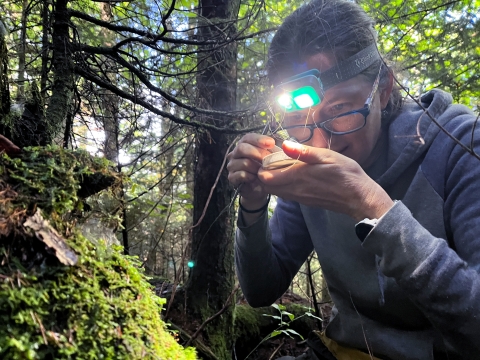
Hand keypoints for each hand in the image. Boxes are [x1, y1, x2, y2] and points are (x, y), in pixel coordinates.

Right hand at [227, 133, 274, 208]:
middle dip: (258, 153)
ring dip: (256, 168)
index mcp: (245, 145)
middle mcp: (235, 153)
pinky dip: (251, 177)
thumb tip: (285, 145)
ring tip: (263, 172)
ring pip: (244, 163)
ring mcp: (232, 165)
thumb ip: (274, 151)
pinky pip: (241, 175)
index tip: (271, 143)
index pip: (248, 137)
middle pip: (242, 148)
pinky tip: (256, 179)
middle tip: (268, 160)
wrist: (259, 188)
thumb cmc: (265, 170)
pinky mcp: (231, 177)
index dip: (259, 139)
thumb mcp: (272, 159)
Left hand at [258, 141, 393, 220]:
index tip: (268, 155)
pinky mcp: (305, 201)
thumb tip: (284, 145)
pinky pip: (286, 194)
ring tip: (282, 165)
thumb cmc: (346, 174)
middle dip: (265, 173)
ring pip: (276, 191)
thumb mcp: (327, 157)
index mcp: (298, 177)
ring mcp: (300, 197)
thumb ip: (304, 152)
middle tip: (273, 159)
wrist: (360, 198)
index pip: (265, 177)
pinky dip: (283, 185)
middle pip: (267, 185)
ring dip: (274, 179)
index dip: (262, 166)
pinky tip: (293, 174)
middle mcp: (295, 190)